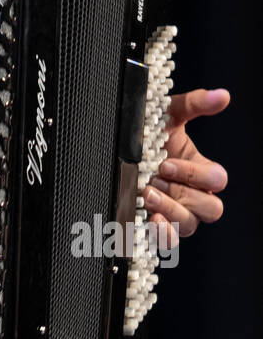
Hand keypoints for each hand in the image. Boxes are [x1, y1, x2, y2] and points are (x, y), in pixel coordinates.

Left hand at [141, 87, 229, 248]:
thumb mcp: (167, 115)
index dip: (194, 175)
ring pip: (190, 225)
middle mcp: (193, 196)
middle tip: (155, 179)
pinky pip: (170, 242)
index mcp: (201, 171)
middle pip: (211, 208)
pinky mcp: (159, 228)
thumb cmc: (147, 134)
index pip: (217, 181)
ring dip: (169, 209)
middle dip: (182, 193)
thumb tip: (222, 95)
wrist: (116, 150)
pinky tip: (151, 220)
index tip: (165, 163)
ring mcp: (178, 214)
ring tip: (146, 193)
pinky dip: (163, 234)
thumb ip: (193, 104)